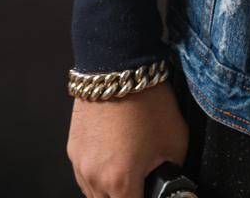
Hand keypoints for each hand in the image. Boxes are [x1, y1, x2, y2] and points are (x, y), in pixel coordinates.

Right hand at [68, 80, 190, 197]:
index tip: (154, 193)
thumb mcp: (175, 141)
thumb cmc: (147, 99)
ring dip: (112, 191)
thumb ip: (172, 172)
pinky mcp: (73, 149)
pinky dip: (99, 176)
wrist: (119, 64)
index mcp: (119, 181)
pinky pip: (85, 176)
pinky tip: (115, 160)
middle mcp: (94, 177)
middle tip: (143, 182)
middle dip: (129, 196)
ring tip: (130, 171)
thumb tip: (171, 184)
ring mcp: (80, 163)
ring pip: (94, 195)